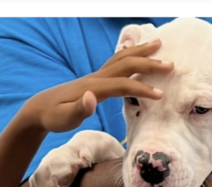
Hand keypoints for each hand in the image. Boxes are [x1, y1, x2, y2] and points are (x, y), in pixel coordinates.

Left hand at [24, 42, 171, 134]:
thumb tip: (92, 97)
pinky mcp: (95, 79)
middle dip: (149, 63)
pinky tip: (135, 53)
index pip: (123, 85)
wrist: (40, 108)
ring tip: (158, 44)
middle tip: (170, 64)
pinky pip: (116, 63)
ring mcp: (96, 76)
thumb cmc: (53, 116)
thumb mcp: (65, 117)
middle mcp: (97, 77)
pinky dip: (129, 55)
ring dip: (141, 51)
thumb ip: (80, 108)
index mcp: (94, 87)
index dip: (142, 89)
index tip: (160, 96)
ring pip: (122, 59)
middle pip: (127, 65)